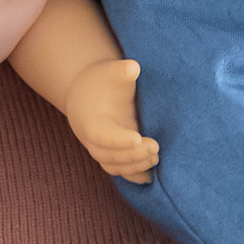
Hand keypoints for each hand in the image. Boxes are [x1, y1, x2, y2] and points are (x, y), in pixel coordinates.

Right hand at [64, 58, 159, 183]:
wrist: (86, 95)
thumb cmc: (101, 82)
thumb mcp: (109, 72)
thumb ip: (120, 71)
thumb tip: (133, 67)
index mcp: (90, 120)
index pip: (102, 135)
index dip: (118, 139)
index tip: (138, 137)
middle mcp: (92, 140)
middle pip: (109, 155)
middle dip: (132, 154)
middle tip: (155, 146)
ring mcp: (101, 150)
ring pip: (114, 166)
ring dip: (135, 166)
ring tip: (156, 156)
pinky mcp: (111, 156)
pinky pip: (120, 171)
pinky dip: (133, 176)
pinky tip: (150, 176)